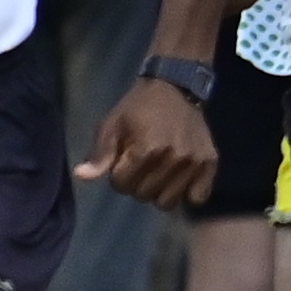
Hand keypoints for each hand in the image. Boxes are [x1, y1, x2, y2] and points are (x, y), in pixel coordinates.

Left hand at [82, 77, 215, 213]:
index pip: (122, 185)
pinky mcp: (210, 164)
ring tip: (159, 172)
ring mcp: (194, 163)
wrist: (176, 87)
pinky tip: (179, 178)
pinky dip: (187, 192)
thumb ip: (99, 154)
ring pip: (168, 202)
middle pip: (144, 195)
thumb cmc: (138, 108)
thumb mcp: (112, 125)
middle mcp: (173, 159)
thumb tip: (80, 176)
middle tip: (142, 164)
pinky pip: (196, 198)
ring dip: (159, 191)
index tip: (124, 159)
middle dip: (136, 183)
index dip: (118, 174)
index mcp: (146, 149)